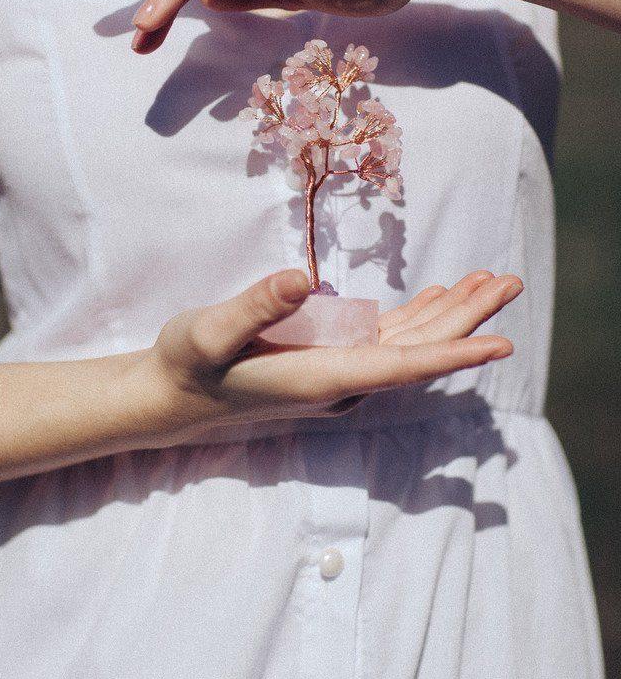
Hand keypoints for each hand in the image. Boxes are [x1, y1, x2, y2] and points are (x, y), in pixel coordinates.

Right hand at [136, 267, 521, 442]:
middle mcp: (339, 381)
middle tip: (509, 282)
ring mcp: (336, 373)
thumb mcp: (208, 332)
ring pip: (407, 343)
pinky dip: (415, 318)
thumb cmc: (186, 364)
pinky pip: (385, 341)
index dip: (454, 353)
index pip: (401, 365)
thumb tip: (300, 280)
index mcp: (321, 377)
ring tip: (486, 281)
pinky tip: (432, 298)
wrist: (170, 398)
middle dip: (467, 319)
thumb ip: (253, 308)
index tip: (501, 343)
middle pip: (418, 350)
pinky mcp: (326, 361)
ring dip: (448, 314)